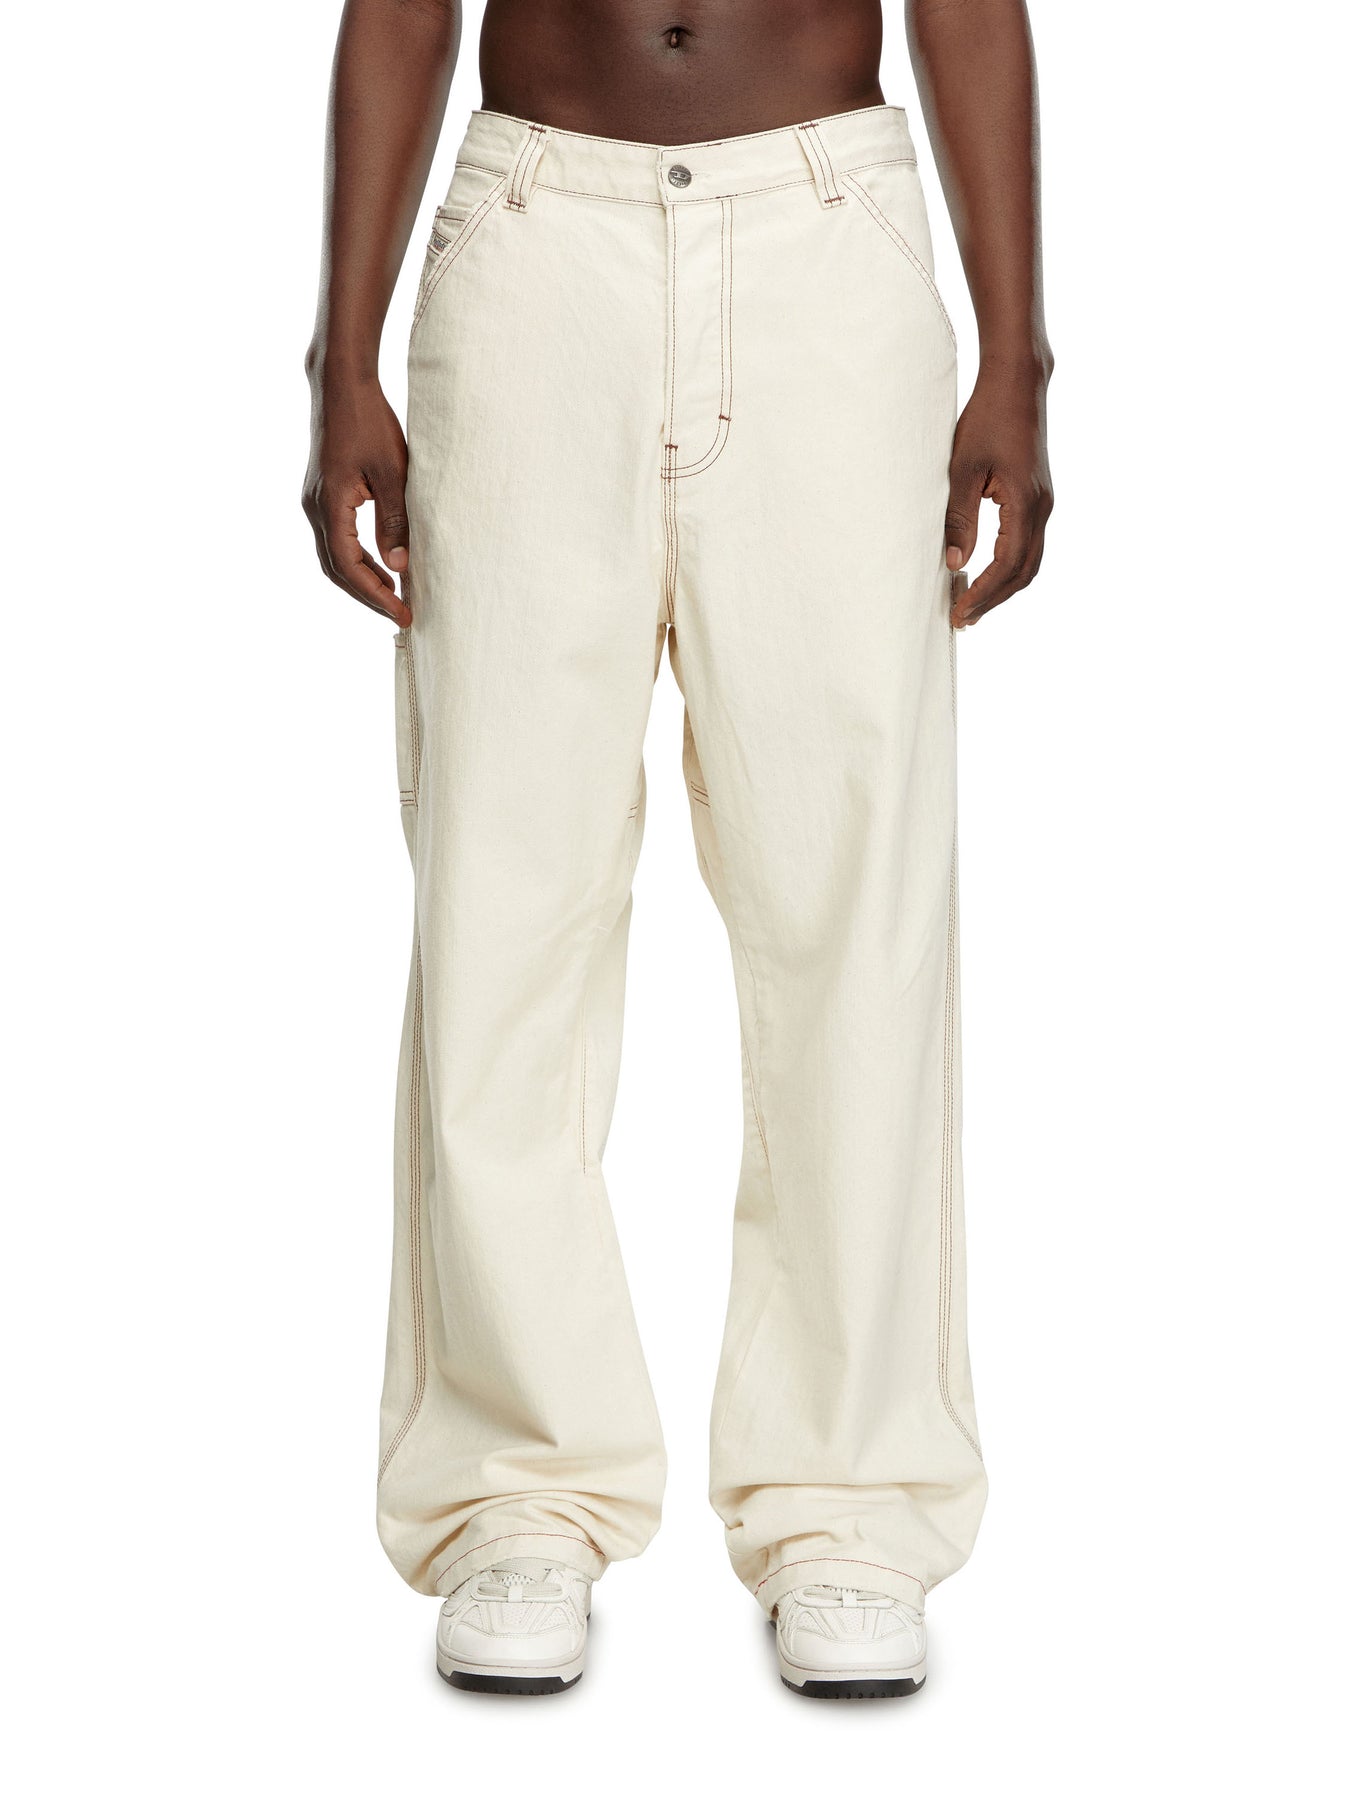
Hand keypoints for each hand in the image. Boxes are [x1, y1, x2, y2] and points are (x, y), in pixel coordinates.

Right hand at [302, 369, 411, 626]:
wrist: (341, 385)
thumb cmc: (369, 422)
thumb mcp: (393, 472)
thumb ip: (395, 520)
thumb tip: (398, 566)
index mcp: (330, 505)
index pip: (350, 567)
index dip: (376, 595)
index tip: (403, 613)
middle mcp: (315, 507)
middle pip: (337, 569)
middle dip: (369, 595)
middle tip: (401, 614)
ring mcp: (315, 501)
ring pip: (334, 556)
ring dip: (362, 579)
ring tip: (394, 595)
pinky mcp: (322, 494)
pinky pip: (336, 539)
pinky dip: (357, 559)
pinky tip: (381, 564)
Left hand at [944, 359, 1052, 628]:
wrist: (1018, 384)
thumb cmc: (986, 419)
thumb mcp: (962, 469)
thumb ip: (959, 518)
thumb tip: (954, 563)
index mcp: (1026, 504)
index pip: (1007, 565)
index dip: (983, 594)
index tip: (959, 612)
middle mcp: (1042, 508)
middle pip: (1023, 572)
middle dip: (993, 599)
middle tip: (961, 619)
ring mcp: (1044, 503)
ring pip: (1030, 561)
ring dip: (1002, 587)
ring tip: (971, 603)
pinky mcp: (1038, 497)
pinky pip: (1028, 544)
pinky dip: (1008, 567)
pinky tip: (984, 572)